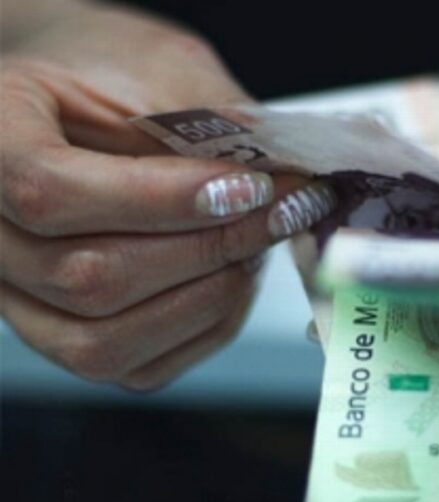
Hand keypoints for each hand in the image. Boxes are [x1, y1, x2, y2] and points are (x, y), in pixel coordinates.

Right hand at [0, 3, 334, 388]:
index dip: (161, 199)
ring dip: (209, 295)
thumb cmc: (117, 78)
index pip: (50, 190)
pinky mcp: (67, 341)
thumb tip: (287, 183)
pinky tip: (235, 275)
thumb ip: (214, 128)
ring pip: (105, 341)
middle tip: (276, 211)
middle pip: (87, 278)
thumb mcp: (164, 72)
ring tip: (256, 241)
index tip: (245, 186)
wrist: (86, 106)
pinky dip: (204, 326)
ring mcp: (20, 299)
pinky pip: (135, 367)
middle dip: (207, 249)